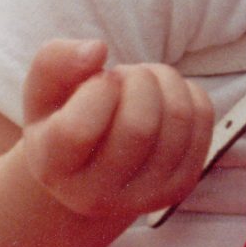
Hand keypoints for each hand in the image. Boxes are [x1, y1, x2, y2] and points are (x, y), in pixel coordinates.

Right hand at [20, 37, 213, 222]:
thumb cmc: (63, 118)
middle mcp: (96, 195)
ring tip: (141, 82)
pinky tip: (162, 96)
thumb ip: (55, 62)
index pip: (78, 131)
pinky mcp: (180, 186)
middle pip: (139, 126)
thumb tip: (97, 50)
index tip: (100, 79)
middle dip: (137, 79)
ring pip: (177, 118)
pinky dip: (187, 91)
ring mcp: (144, 196)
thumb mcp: (44, 90)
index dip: (97, 89)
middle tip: (123, 75)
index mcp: (53, 169)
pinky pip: (201, 118)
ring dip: (163, 79)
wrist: (92, 169)